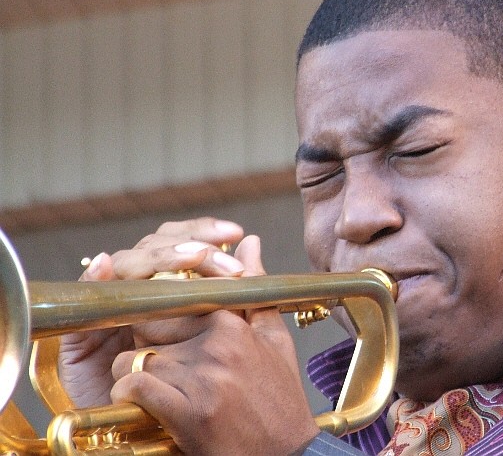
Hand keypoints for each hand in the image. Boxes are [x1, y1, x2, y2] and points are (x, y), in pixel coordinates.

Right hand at [58, 217, 244, 407]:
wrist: (183, 451)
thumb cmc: (215, 402)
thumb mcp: (239, 344)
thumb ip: (243, 294)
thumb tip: (253, 241)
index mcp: (178, 296)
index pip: (184, 248)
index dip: (204, 234)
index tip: (234, 233)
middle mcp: (146, 299)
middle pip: (155, 250)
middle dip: (187, 247)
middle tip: (215, 255)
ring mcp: (117, 315)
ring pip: (126, 268)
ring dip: (155, 258)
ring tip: (189, 258)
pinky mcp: (84, 339)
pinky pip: (85, 302)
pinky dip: (94, 278)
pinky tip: (106, 265)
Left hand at [110, 236, 320, 455]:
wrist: (287, 454)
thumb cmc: (278, 396)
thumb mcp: (272, 336)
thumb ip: (254, 286)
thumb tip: (249, 241)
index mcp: (233, 322)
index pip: (176, 295)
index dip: (161, 311)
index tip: (161, 326)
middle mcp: (216, 344)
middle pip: (149, 324)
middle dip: (144, 341)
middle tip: (158, 359)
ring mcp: (202, 377)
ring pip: (136, 357)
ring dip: (133, 371)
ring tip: (155, 386)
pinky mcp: (188, 412)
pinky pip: (136, 386)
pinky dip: (129, 394)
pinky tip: (143, 403)